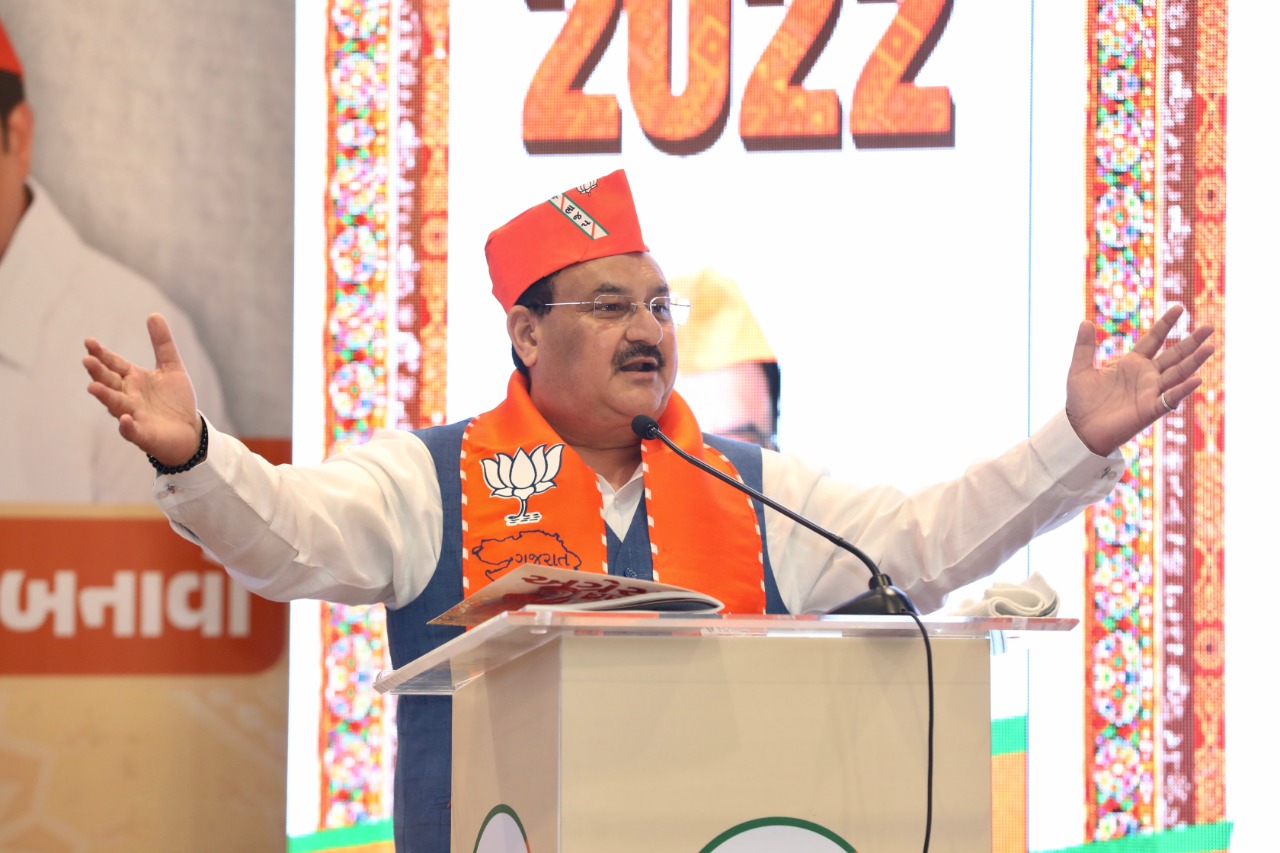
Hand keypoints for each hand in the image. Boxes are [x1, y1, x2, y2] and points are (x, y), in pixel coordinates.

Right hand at [83, 313, 202, 465]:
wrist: (189, 431)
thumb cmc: (175, 400)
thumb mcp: (172, 367)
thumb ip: (162, 343)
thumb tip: (153, 314)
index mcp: (133, 379)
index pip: (113, 364)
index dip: (101, 354)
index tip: (89, 341)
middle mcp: (128, 396)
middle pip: (109, 382)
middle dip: (98, 372)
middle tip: (87, 360)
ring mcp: (133, 415)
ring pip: (115, 405)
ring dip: (105, 396)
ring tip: (94, 387)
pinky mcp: (143, 435)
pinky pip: (132, 431)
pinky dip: (127, 426)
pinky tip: (125, 419)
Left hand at [1066, 304, 1214, 455]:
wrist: (1079, 430)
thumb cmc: (1081, 402)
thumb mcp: (1080, 370)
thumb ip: (1084, 347)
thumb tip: (1085, 321)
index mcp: (1132, 363)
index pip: (1154, 339)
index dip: (1166, 324)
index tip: (1180, 307)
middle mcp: (1146, 376)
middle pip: (1174, 355)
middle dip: (1192, 341)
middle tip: (1210, 326)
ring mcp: (1150, 392)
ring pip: (1178, 374)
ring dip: (1194, 362)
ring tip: (1210, 347)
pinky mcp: (1150, 410)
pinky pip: (1170, 399)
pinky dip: (1183, 390)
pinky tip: (1196, 379)